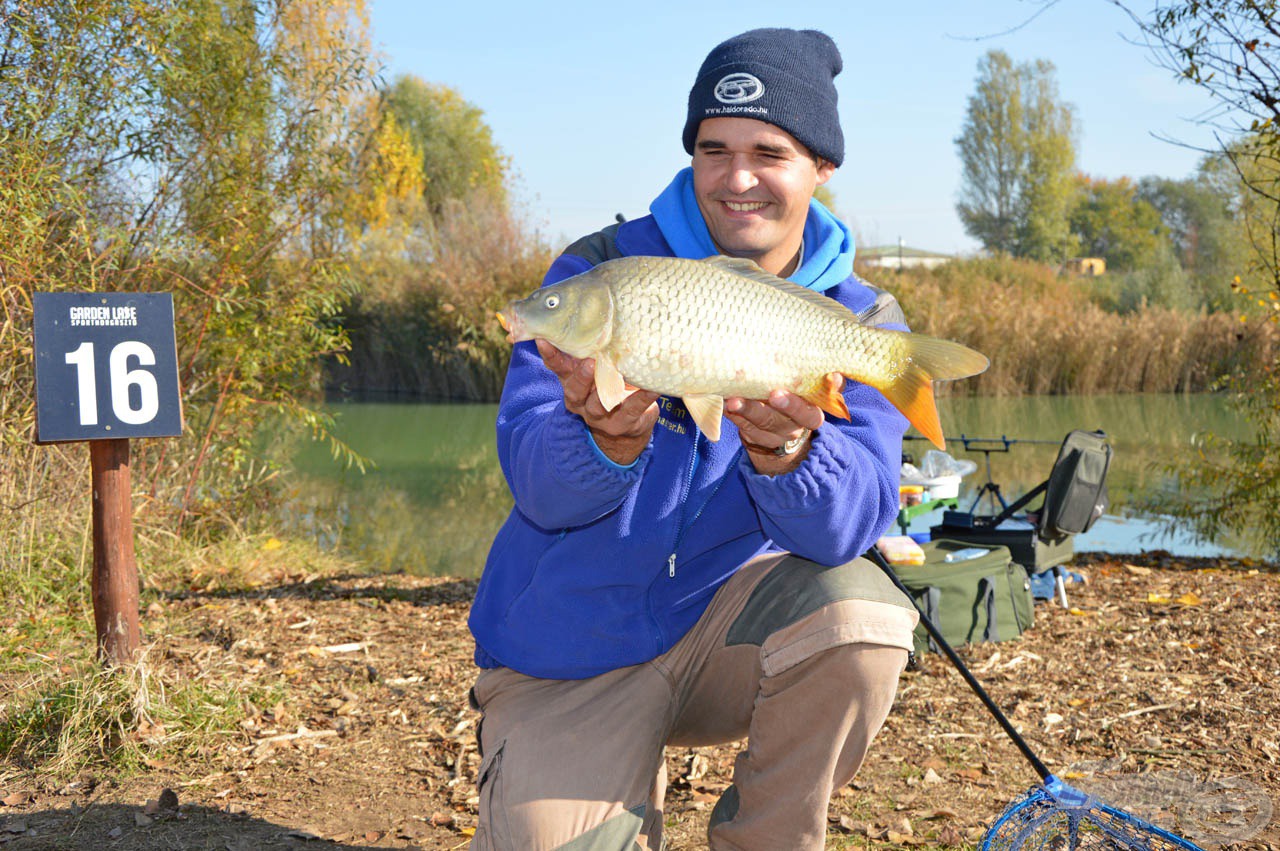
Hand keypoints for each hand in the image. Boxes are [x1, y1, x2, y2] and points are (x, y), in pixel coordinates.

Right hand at [537, 339, 658, 463]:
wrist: (625, 427)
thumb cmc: (610, 383)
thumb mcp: (597, 366)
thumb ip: (592, 347)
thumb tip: (593, 309)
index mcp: (572, 381)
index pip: (557, 367)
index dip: (550, 355)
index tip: (544, 339)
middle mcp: (581, 400)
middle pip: (575, 389)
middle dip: (580, 377)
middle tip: (588, 362)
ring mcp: (601, 414)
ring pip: (597, 404)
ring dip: (604, 391)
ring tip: (616, 376)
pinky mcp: (624, 422)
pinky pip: (633, 408)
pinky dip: (643, 398)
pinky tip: (653, 389)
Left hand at [725, 378, 836, 473]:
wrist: (788, 435)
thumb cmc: (804, 403)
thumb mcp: (819, 397)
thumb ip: (828, 386)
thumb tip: (835, 376)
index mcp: (810, 417)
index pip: (805, 415)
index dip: (792, 407)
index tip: (777, 395)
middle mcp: (789, 429)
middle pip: (773, 421)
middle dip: (757, 410)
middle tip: (741, 398)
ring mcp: (768, 435)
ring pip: (754, 426)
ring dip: (741, 412)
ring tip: (729, 400)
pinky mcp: (751, 435)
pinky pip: (740, 425)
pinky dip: (731, 413)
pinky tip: (721, 400)